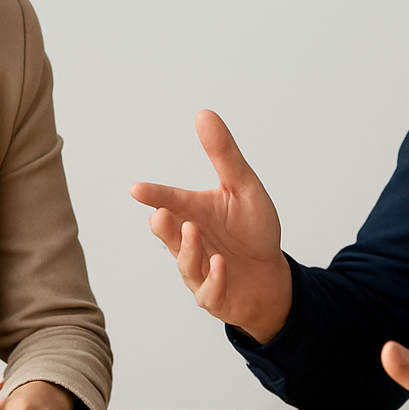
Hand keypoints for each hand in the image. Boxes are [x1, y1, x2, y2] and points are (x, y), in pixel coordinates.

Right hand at [129, 109, 291, 342]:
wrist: (271, 276)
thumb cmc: (253, 231)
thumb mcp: (243, 188)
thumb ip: (223, 154)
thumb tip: (204, 114)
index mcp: (196, 213)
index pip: (171, 201)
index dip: (154, 195)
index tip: (137, 189)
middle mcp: (192, 242)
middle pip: (171, 234)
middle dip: (165, 226)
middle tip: (161, 214)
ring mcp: (201, 270)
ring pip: (186, 263)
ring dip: (188, 248)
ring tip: (193, 231)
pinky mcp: (215, 296)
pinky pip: (209, 291)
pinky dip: (213, 279)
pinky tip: (221, 264)